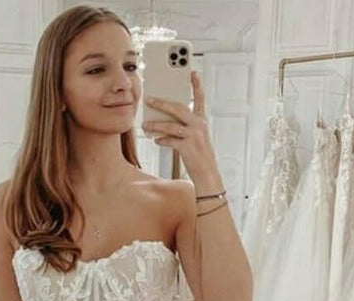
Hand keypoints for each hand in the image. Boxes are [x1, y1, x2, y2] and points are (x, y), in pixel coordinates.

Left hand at [141, 71, 222, 188]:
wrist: (207, 175)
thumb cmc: (199, 156)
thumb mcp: (195, 137)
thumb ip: (183, 126)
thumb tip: (163, 119)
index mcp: (202, 121)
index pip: (200, 99)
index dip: (196, 84)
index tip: (192, 72)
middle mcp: (199, 126)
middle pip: (179, 108)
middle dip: (162, 103)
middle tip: (149, 99)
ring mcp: (195, 136)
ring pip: (172, 125)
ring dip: (156, 124)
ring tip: (145, 124)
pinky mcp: (188, 148)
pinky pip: (171, 140)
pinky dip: (162, 140)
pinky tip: (155, 140)